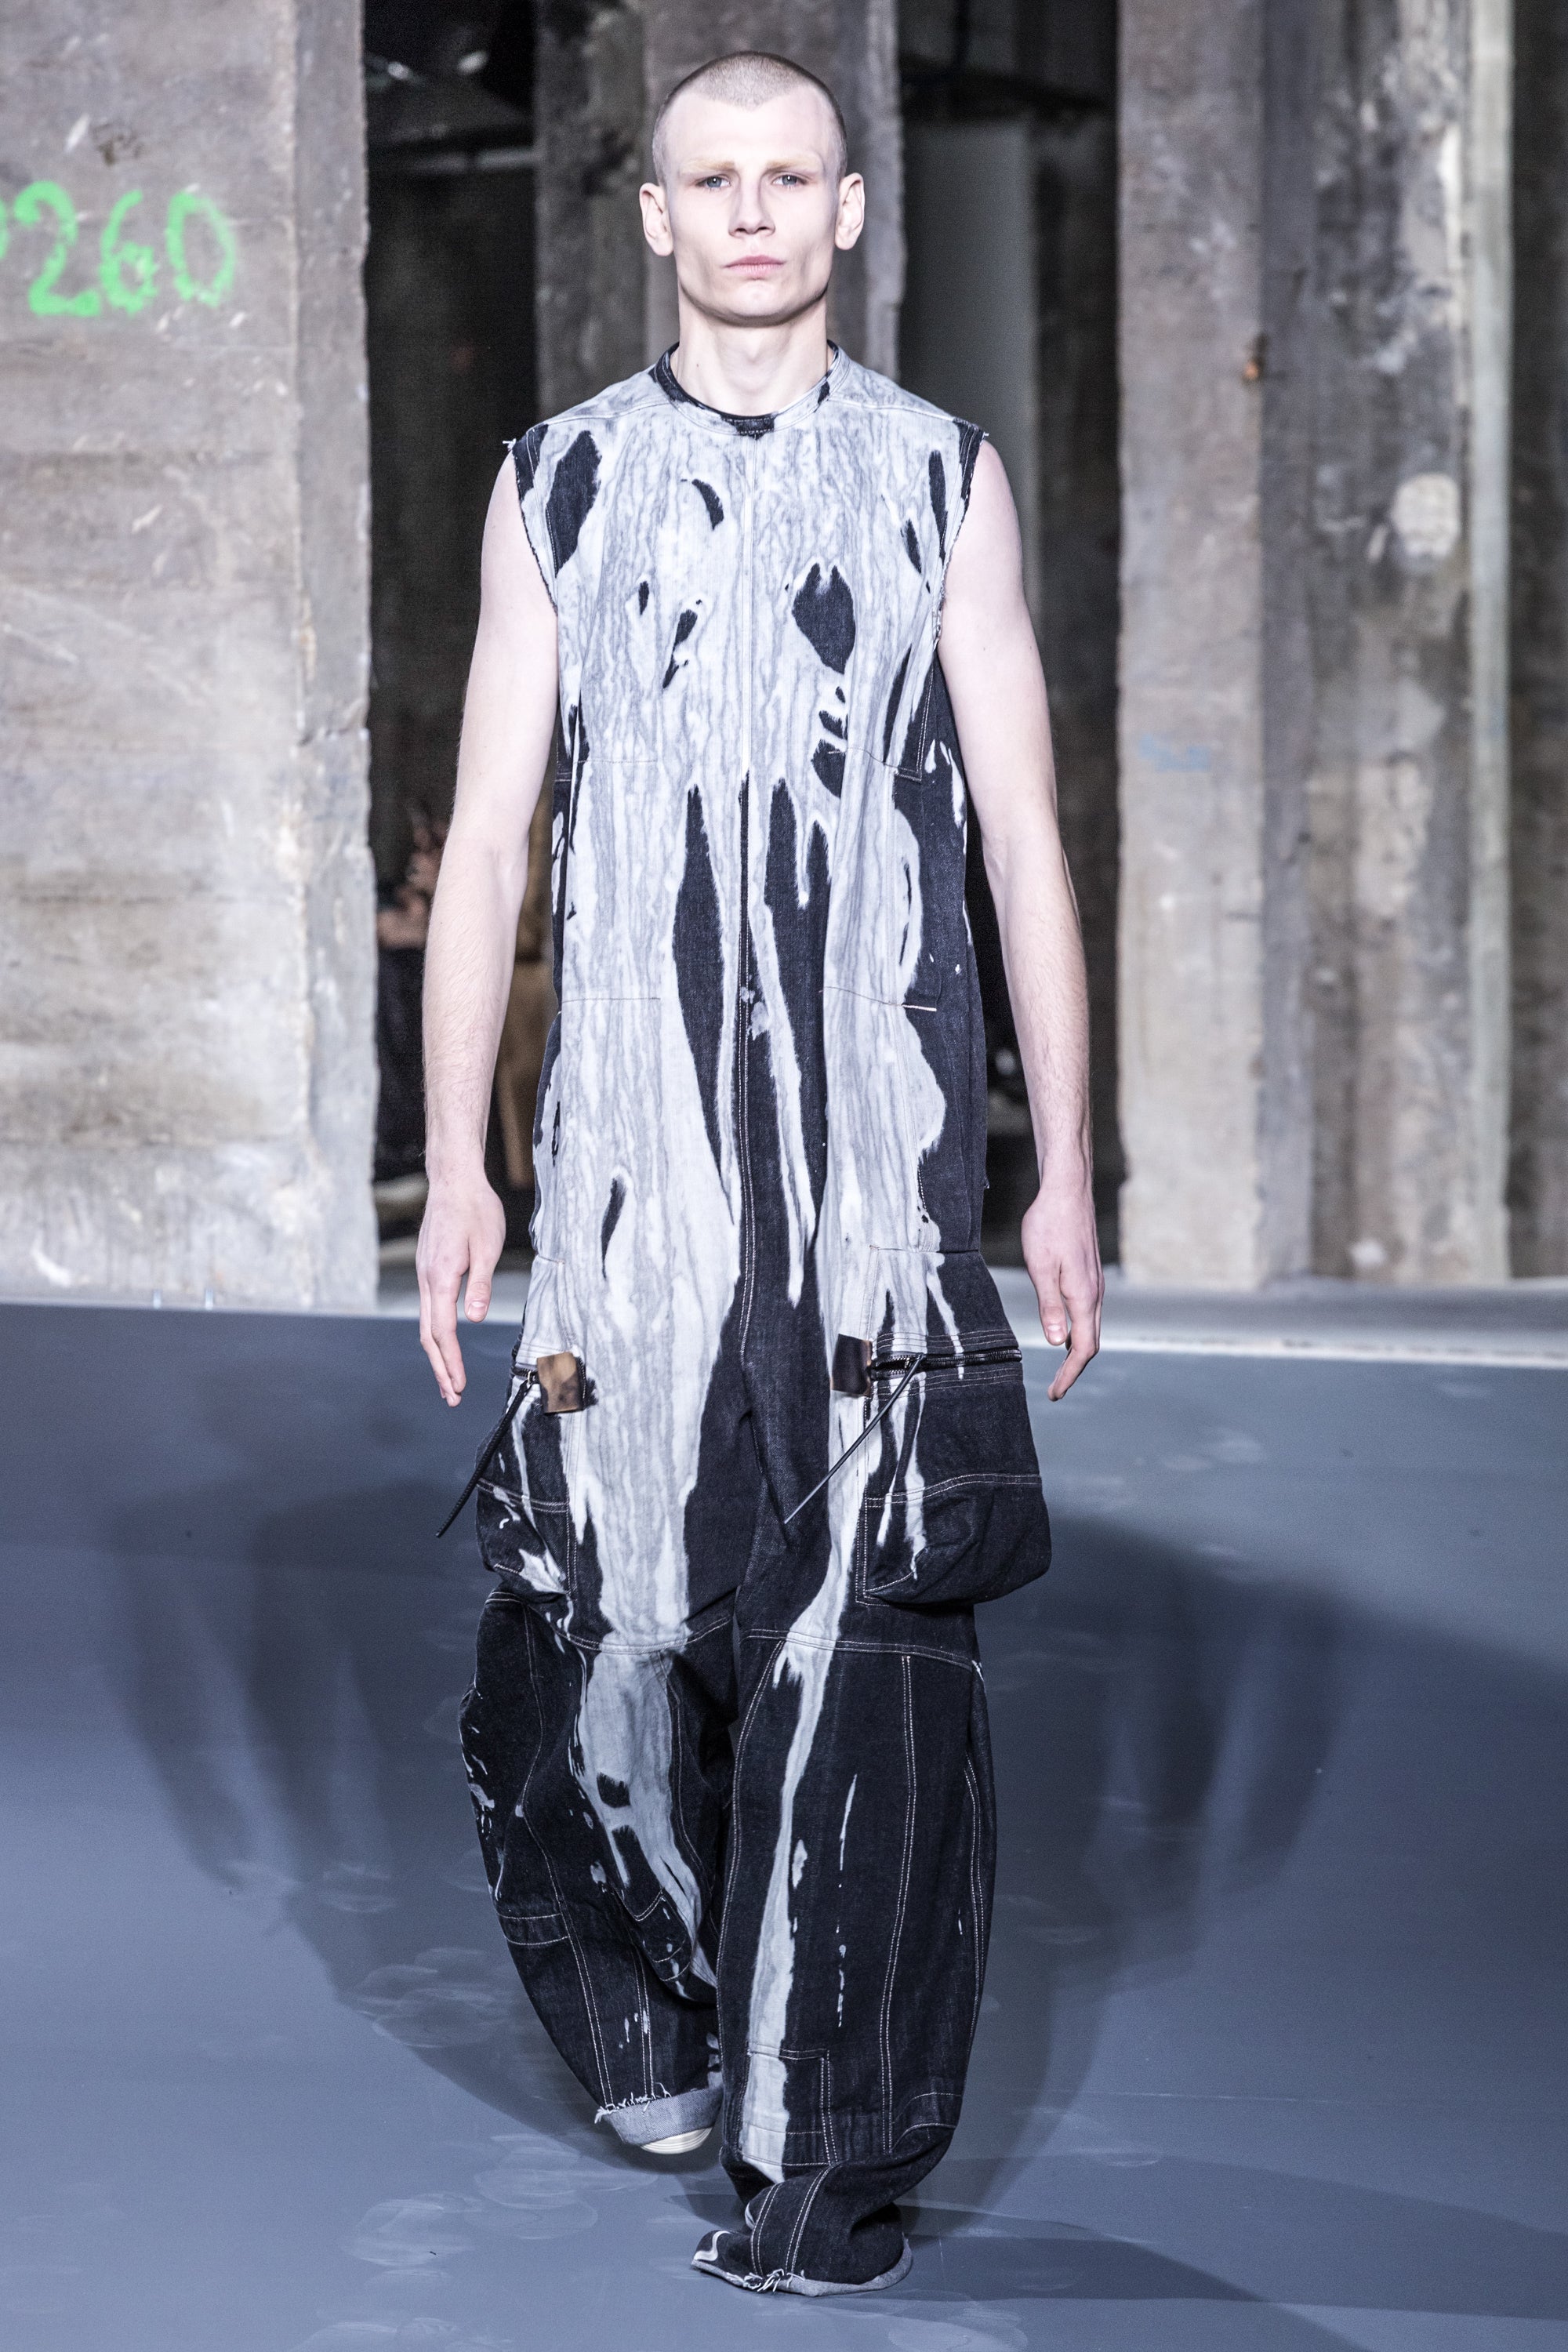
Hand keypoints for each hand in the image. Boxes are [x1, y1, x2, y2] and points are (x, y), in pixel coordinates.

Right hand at [417, 1169, 506, 1404]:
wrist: (455, 1180)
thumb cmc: (475, 1210)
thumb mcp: (487, 1247)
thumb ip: (480, 1284)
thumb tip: (475, 1319)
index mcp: (440, 1278)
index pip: (443, 1331)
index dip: (451, 1362)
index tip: (459, 1386)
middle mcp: (426, 1279)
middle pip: (428, 1335)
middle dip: (440, 1369)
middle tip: (451, 1397)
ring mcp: (424, 1273)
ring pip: (426, 1323)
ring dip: (437, 1354)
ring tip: (448, 1379)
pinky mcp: (428, 1267)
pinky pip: (429, 1308)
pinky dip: (435, 1333)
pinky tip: (443, 1342)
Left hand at [1021, 1179, 1101, 1400]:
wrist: (1066, 1190)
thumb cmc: (1048, 1225)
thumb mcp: (1041, 1268)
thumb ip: (1050, 1307)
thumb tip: (1057, 1343)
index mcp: (1084, 1296)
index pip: (1082, 1348)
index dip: (1068, 1375)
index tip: (1054, 1394)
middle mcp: (1095, 1293)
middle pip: (1091, 1342)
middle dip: (1074, 1369)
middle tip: (1055, 1388)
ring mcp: (1094, 1282)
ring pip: (1091, 1327)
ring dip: (1077, 1350)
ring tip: (1059, 1368)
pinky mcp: (1089, 1273)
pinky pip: (1088, 1312)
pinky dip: (1078, 1331)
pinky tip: (1064, 1330)